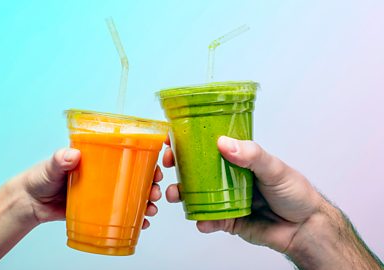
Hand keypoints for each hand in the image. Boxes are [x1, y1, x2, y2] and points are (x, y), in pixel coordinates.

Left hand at [15, 148, 161, 227]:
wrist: (30, 203)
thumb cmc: (41, 177)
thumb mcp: (51, 165)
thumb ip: (60, 159)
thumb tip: (71, 156)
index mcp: (98, 158)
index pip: (127, 156)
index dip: (147, 160)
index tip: (156, 167)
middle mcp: (105, 175)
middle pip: (135, 177)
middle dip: (151, 184)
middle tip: (155, 192)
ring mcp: (104, 193)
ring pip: (132, 196)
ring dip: (146, 202)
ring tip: (151, 209)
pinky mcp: (99, 210)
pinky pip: (120, 214)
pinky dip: (134, 218)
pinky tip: (142, 223)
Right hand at [164, 136, 382, 268]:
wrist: (306, 229)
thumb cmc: (295, 193)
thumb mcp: (275, 168)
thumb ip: (251, 155)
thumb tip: (224, 144)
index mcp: (239, 160)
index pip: (209, 147)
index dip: (188, 143)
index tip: (174, 142)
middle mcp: (229, 178)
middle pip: (196, 170)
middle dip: (178, 169)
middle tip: (168, 168)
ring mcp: (226, 199)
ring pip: (197, 195)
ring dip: (182, 194)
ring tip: (175, 195)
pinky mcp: (228, 220)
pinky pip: (209, 219)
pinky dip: (202, 220)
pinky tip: (201, 221)